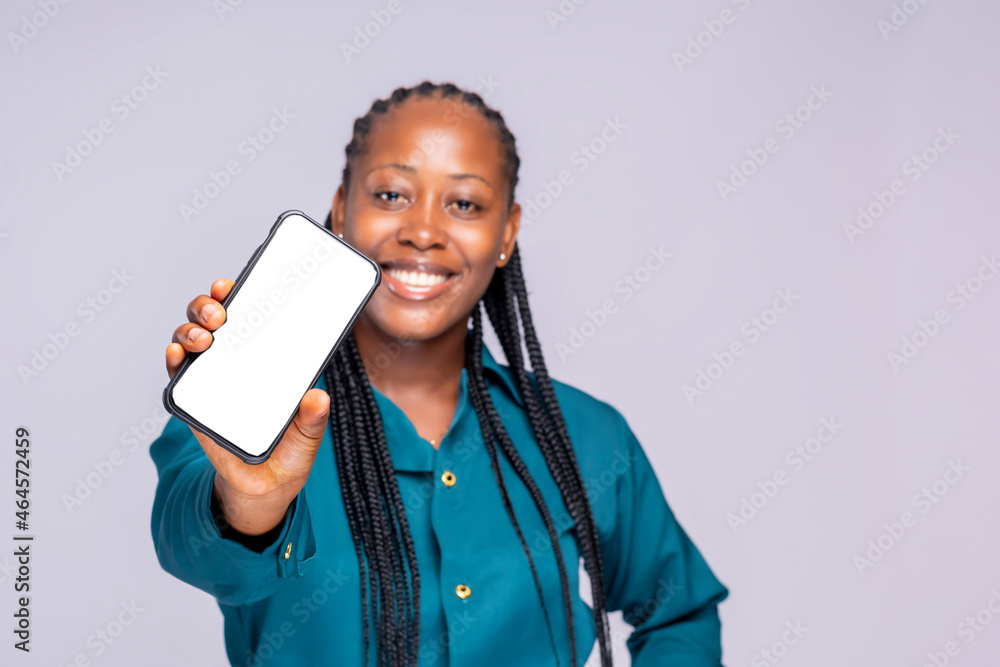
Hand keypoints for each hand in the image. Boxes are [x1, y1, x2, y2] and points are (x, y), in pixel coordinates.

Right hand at [165, 278, 329, 534]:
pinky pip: (178, 374)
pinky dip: (173, 359)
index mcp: (267, 358)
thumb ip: (313, 419)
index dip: (242, 293)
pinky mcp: (194, 401)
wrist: (263, 489)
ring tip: (204, 338)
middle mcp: (237, 360)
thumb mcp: (308, 436)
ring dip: (191, 330)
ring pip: (193, 338)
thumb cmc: (289, 452)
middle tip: (222, 314)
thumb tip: (319, 397)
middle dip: (211, 305)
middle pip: (216, 319)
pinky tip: (176, 353)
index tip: (236, 283)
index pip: (253, 315)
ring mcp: (213, 378)